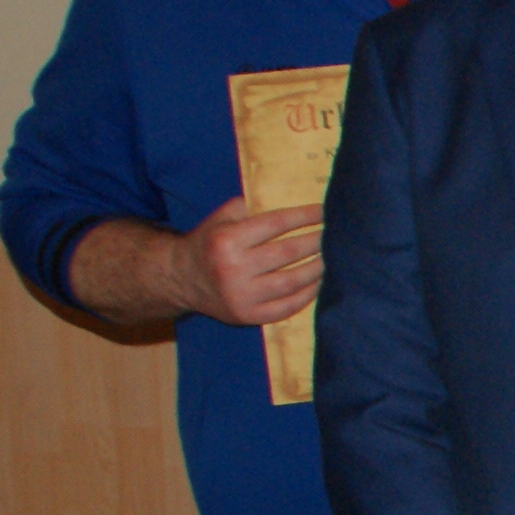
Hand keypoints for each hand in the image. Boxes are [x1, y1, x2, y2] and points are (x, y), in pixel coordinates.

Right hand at [180, 196, 328, 326]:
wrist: (179, 279)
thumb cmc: (208, 244)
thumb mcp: (219, 219)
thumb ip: (248, 207)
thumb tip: (286, 198)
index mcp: (227, 240)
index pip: (275, 224)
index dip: (304, 216)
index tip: (325, 211)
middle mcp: (233, 268)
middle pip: (288, 253)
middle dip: (316, 242)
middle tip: (336, 235)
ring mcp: (242, 296)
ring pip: (291, 282)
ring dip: (317, 269)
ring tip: (332, 258)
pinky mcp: (248, 316)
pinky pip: (287, 307)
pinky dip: (308, 295)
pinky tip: (320, 283)